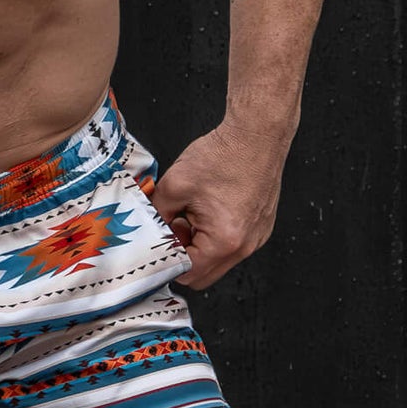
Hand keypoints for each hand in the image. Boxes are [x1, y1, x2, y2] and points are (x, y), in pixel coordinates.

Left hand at [146, 118, 290, 291]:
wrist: (257, 134)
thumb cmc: (227, 155)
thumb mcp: (175, 185)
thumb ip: (155, 213)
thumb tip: (147, 227)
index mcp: (224, 241)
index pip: (187, 272)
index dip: (166, 260)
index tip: (157, 245)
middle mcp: (245, 245)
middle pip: (204, 273)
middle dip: (182, 255)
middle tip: (171, 228)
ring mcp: (256, 237)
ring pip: (217, 258)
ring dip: (198, 244)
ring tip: (190, 213)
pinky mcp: (259, 226)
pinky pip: (231, 243)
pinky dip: (214, 234)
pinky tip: (206, 208)